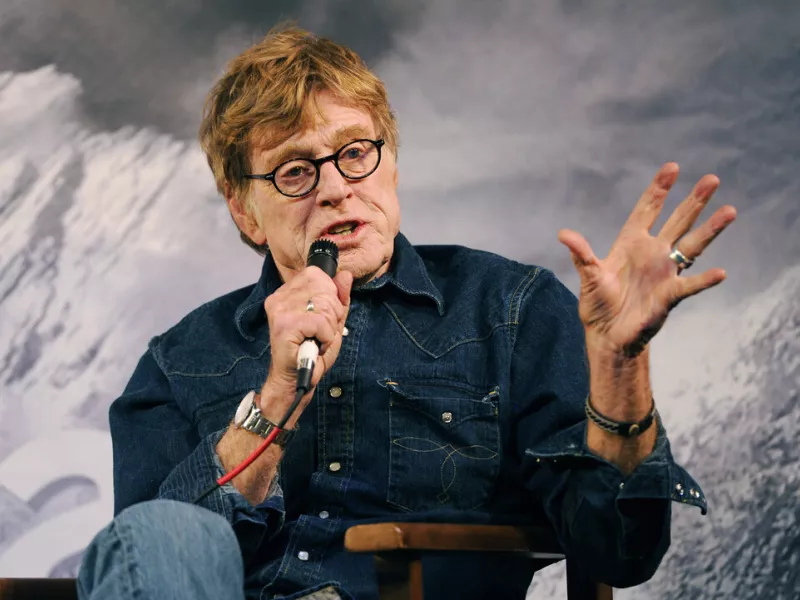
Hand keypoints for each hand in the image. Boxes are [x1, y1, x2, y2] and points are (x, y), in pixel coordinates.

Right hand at [260, 266, 352, 426]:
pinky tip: (316, 346)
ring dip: (328, 328)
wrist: (297, 380)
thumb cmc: (312, 353)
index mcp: (288, 292)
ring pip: (324, 305)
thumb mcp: (332, 322)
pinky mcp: (284, 324)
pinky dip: (325, 337)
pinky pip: (320, 322)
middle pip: (323, 288)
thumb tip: (346, 275)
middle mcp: (280, 296)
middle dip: (332, 314)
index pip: (317, 275)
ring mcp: (280, 309)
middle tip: (320, 333)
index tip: (323, 319)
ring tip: (317, 340)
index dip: (329, 296)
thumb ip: (339, 298)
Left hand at [558, 162, 736, 356]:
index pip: (647, 210)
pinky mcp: (669, 295)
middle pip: (678, 221)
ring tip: (730, 210)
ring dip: (710, 229)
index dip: (658, 190)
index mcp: (631, 243)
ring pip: (692, 245)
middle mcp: (652, 253)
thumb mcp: (588, 276)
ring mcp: (664, 273)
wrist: (608, 335)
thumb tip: (564, 234)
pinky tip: (720, 272)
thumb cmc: (598, 304)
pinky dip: (704, 279)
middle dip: (693, 201)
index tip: (672, 167)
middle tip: (712, 179)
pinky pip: (690, 285)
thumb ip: (581, 254)